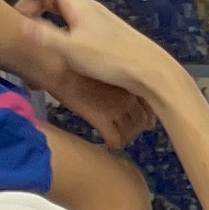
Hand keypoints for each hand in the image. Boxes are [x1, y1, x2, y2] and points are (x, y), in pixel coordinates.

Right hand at [6, 0, 188, 111]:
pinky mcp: (104, 34)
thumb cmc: (112, 60)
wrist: (151, 72)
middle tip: (17, 21)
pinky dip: (57, 27)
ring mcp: (97, 20)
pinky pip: (72, 22)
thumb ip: (44, 37)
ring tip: (31, 35)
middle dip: (30, 1)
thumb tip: (18, 24)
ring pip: (63, 9)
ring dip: (43, 15)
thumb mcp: (71, 50)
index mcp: (78, 4)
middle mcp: (87, 7)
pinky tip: (55, 48)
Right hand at [43, 63, 158, 148]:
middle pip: (142, 120)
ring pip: (130, 131)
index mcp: (130, 81)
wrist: (59, 67)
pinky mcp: (102, 119)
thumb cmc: (74, 62)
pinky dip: (114, 145)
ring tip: (118, 140)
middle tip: (129, 133)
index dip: (147, 115)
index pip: (149, 104)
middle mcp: (128, 95)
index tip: (144, 121)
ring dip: (125, 138)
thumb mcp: (102, 69)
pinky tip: (110, 147)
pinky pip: (115, 139)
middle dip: (137, 128)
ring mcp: (117, 108)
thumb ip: (111, 79)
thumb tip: (110, 88)